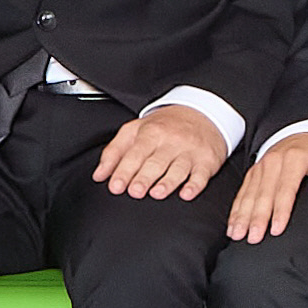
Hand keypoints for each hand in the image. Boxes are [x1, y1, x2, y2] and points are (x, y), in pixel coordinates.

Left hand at [92, 102, 231, 200]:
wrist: (203, 113)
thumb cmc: (165, 126)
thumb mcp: (135, 130)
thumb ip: (114, 152)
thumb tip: (99, 175)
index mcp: (152, 133)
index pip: (135, 154)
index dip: (124, 171)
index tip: (116, 186)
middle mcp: (172, 141)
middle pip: (157, 162)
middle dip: (145, 178)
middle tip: (135, 192)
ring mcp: (191, 151)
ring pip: (179, 169)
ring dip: (168, 182)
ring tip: (157, 193)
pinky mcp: (207, 161)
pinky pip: (202, 174)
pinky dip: (195, 185)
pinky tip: (187, 193)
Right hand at [227, 130, 307, 242]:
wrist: (307, 133)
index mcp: (295, 159)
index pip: (286, 189)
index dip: (281, 211)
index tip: (276, 230)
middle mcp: (274, 161)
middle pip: (263, 194)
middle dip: (257, 218)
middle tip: (253, 238)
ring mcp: (261, 166)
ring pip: (249, 194)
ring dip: (242, 216)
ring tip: (238, 235)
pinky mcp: (254, 171)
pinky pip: (242, 192)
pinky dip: (236, 209)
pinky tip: (233, 224)